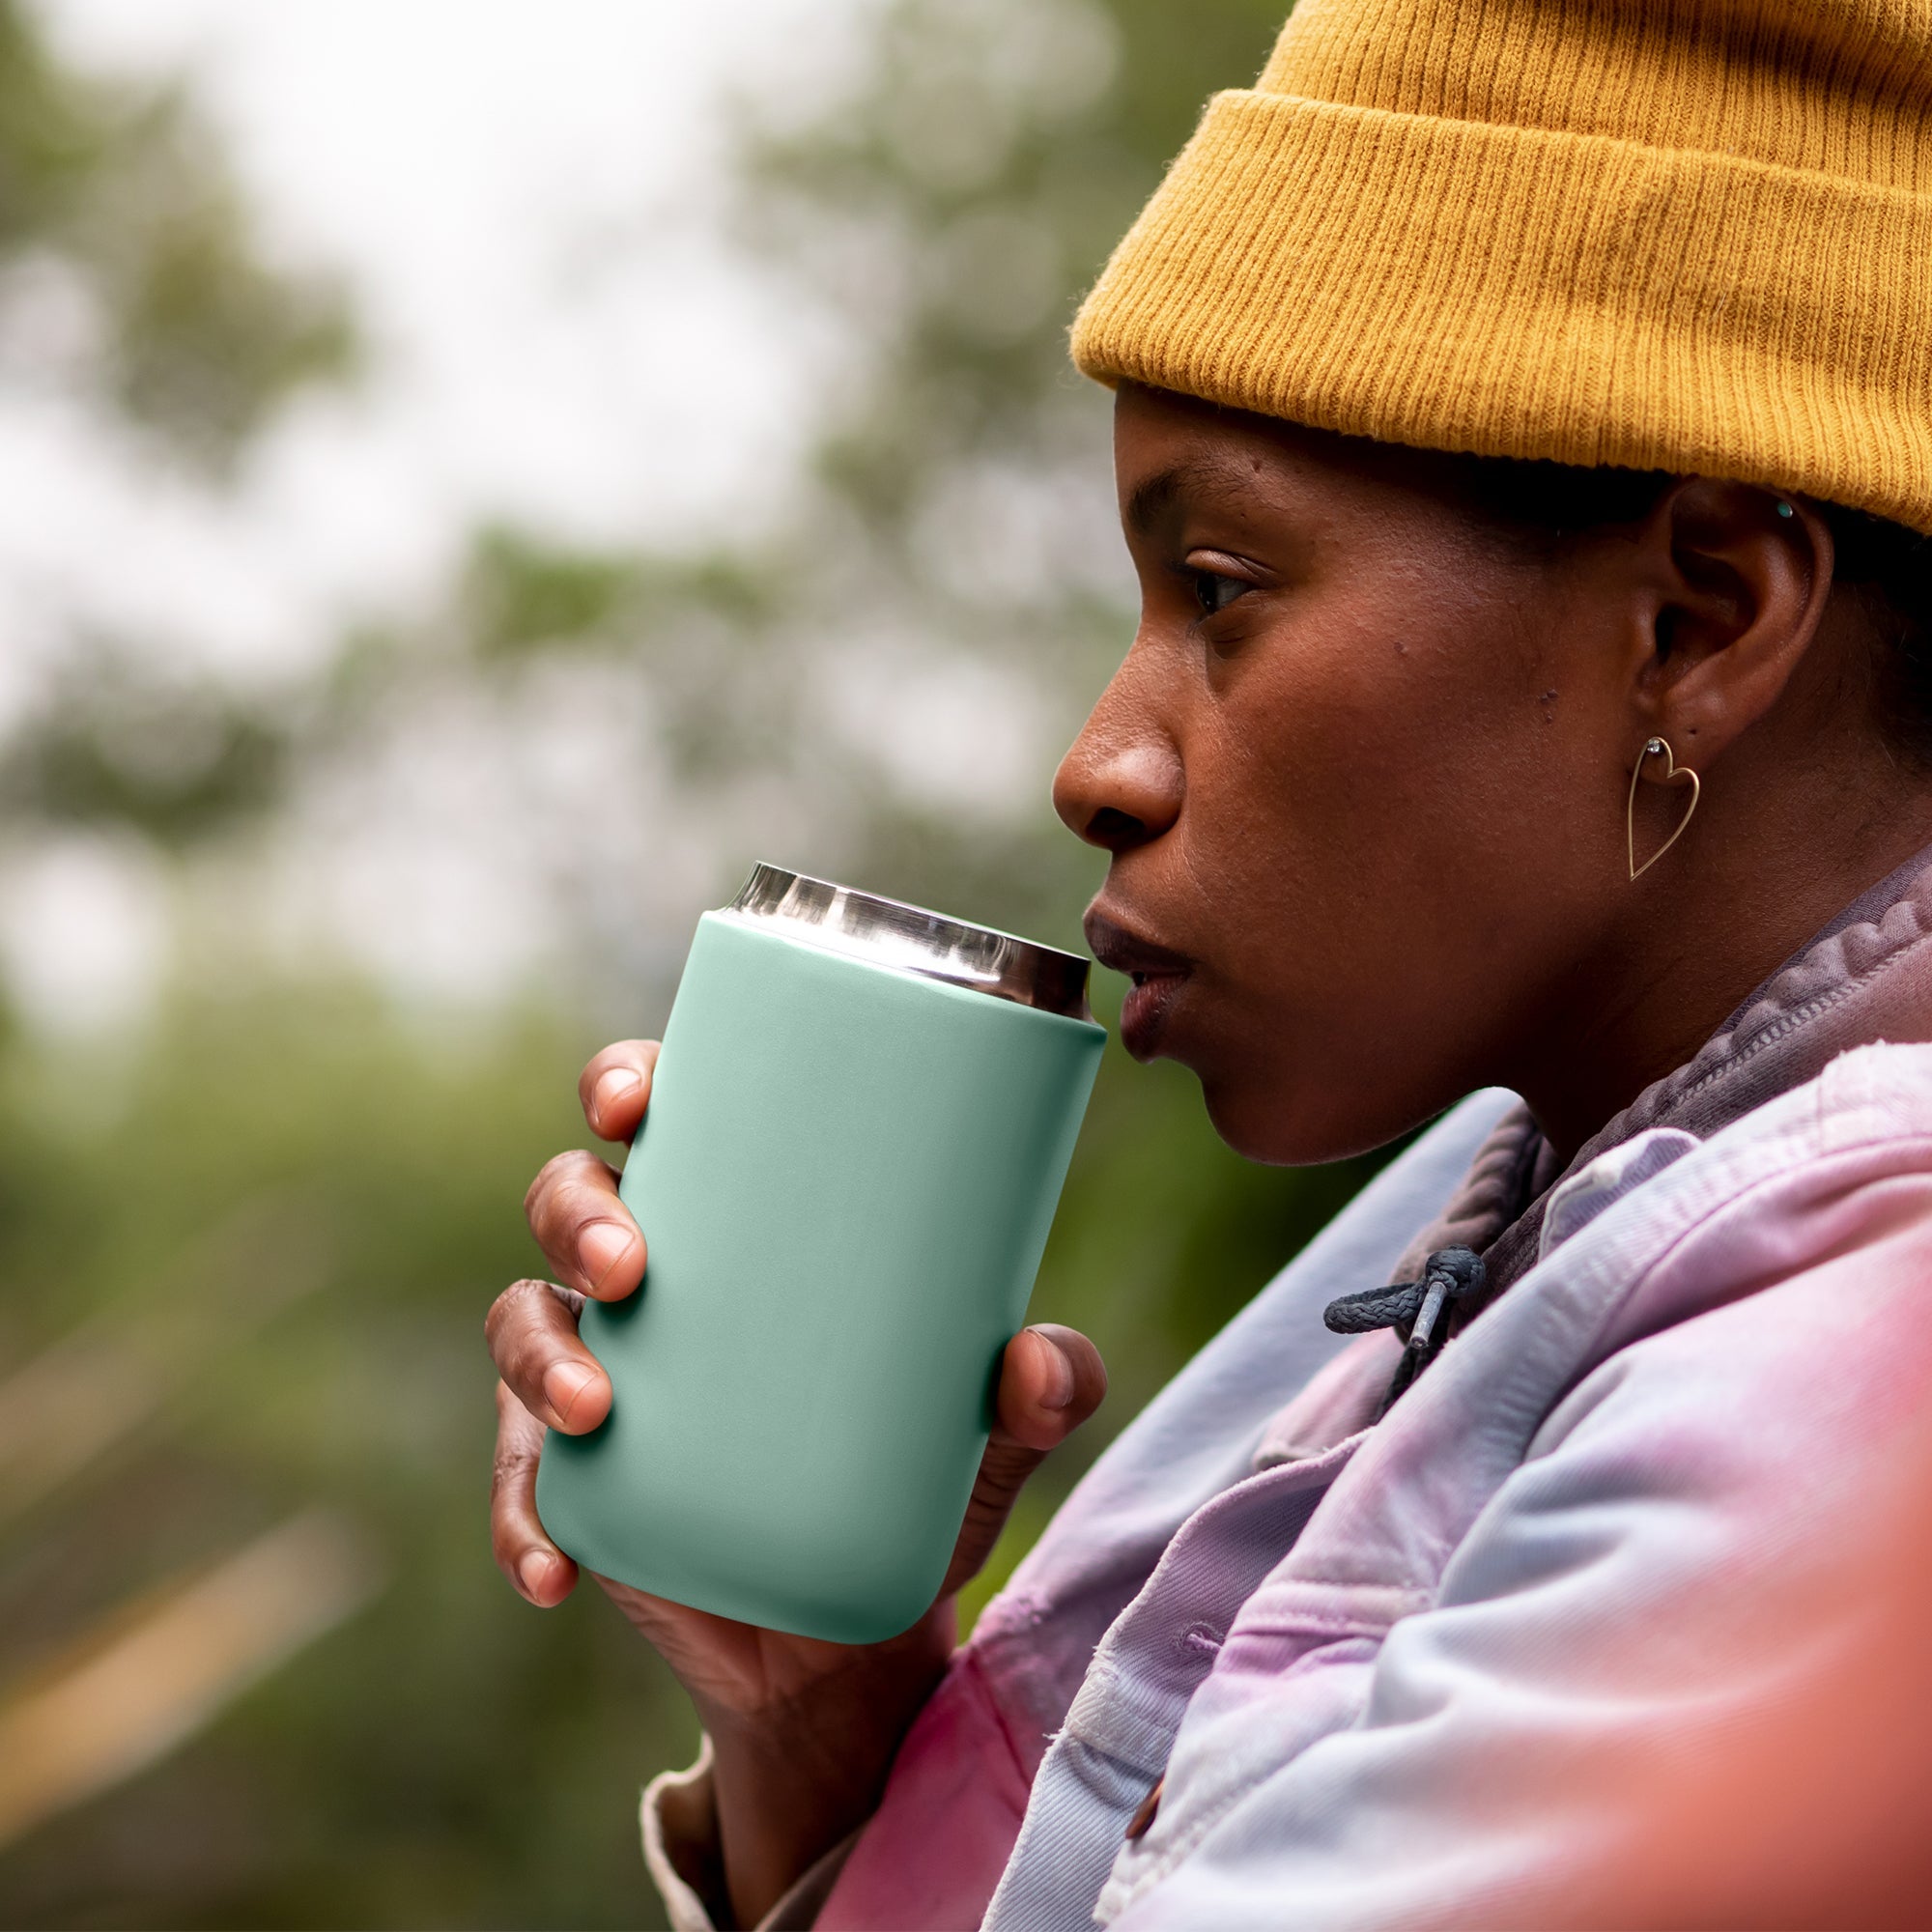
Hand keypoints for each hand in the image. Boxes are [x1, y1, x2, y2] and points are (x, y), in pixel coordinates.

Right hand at [486, 1039, 1106, 1921]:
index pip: (665, 1119)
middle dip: (576, 1212)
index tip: (633, 1099)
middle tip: (629, 1267)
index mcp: (737, 1223)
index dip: (626, 1082)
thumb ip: (1044, 1392)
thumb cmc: (916, 1488)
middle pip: (567, 1197)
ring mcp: (602, 1376)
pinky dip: (522, 1517)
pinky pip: (519, 1480)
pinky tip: (555, 1567)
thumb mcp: (991, 1437)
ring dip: (540, 1355)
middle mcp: (653, 1283)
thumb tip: (1042, 1362)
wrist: (859, 1649)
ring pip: (524, 1319)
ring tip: (593, 1410)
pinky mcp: (575, 1481)